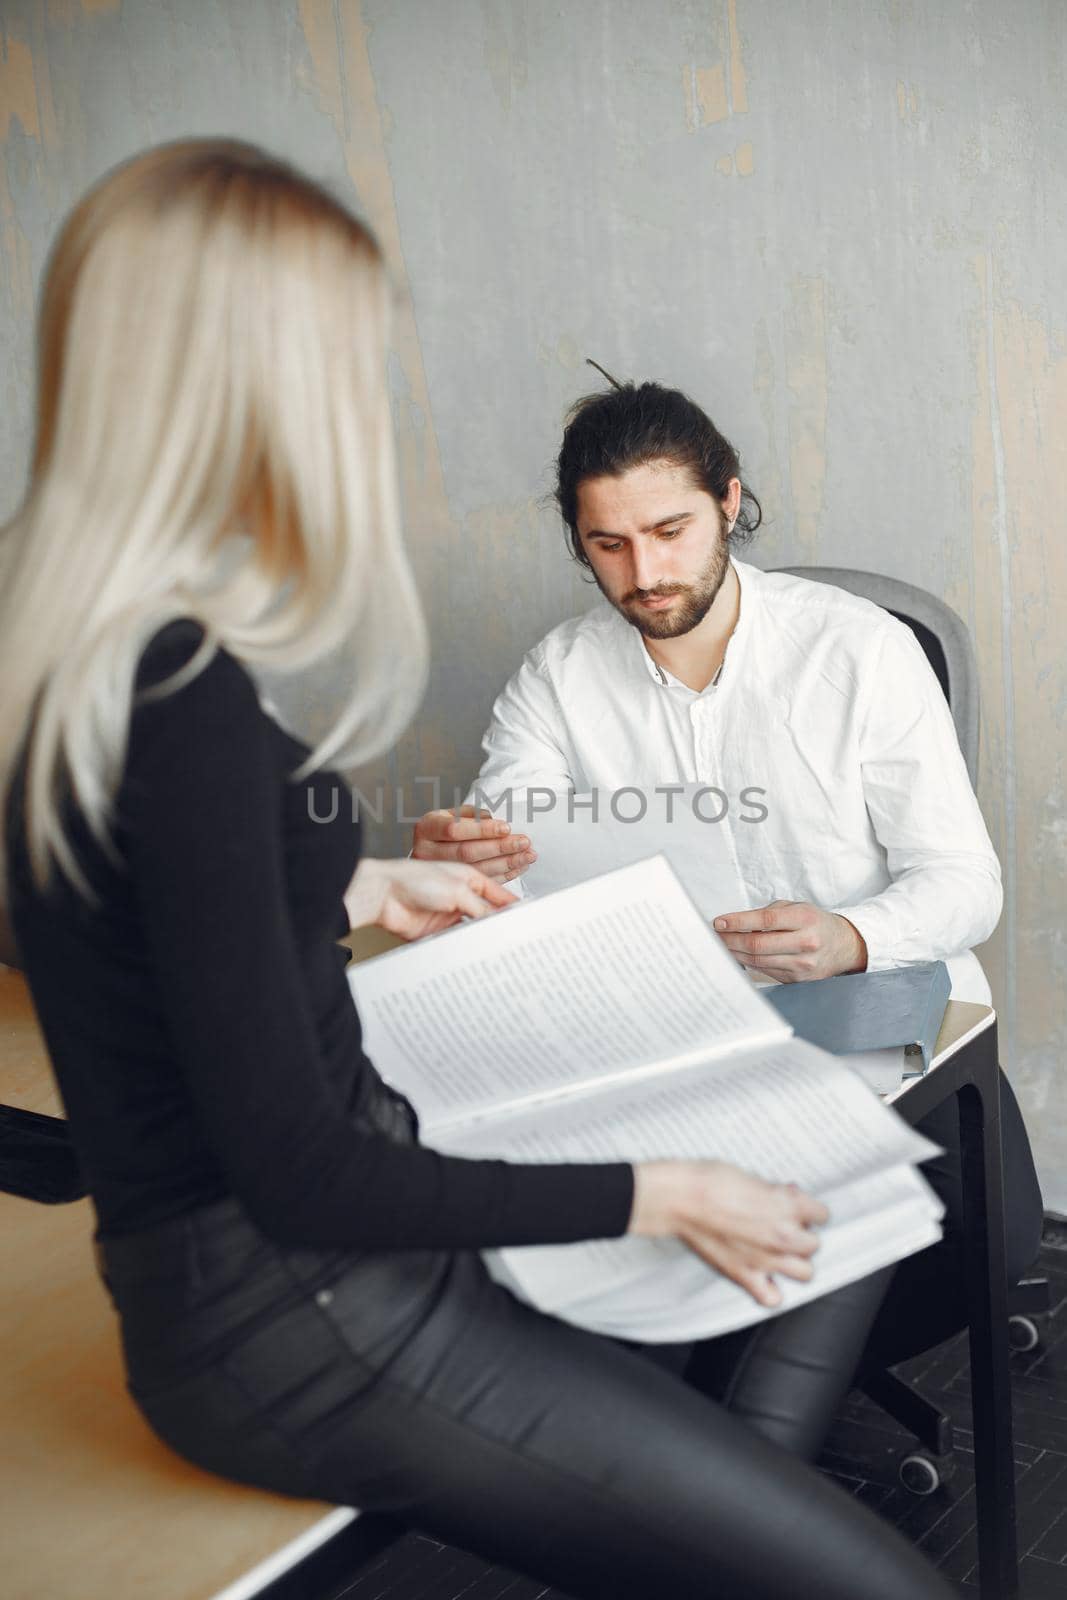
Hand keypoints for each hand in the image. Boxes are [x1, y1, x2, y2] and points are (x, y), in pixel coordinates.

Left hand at [344, 857, 517, 941]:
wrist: (382, 895)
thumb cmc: (414, 879)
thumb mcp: (457, 890)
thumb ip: (480, 907)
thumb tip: (498, 920)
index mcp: (469, 879)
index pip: (498, 895)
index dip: (513, 907)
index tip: (526, 920)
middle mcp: (460, 896)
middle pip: (487, 914)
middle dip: (499, 925)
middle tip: (514, 938)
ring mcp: (449, 914)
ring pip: (473, 930)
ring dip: (481, 937)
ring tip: (496, 948)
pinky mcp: (436, 932)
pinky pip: (456, 942)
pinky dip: (464, 947)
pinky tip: (473, 952)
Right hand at [412, 804, 536, 882]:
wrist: (431, 846)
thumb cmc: (446, 826)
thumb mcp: (454, 813)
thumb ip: (473, 815)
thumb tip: (495, 822)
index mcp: (427, 828)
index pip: (454, 829)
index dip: (482, 830)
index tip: (506, 827)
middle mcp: (427, 851)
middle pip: (467, 851)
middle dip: (500, 847)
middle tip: (523, 842)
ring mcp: (438, 871)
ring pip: (475, 869)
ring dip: (506, 863)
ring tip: (526, 855)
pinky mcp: (451, 885)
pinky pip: (480, 881)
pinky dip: (503, 875)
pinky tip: (518, 867)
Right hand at [629, 1161, 828, 1306]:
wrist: (680, 1198)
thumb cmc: (710, 1181)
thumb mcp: (752, 1177)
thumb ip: (775, 1193)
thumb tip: (785, 1197)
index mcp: (787, 1206)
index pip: (822, 1214)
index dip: (809, 1210)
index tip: (799, 1208)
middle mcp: (782, 1235)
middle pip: (814, 1245)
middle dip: (802, 1235)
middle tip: (787, 1228)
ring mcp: (765, 1259)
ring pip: (805, 1272)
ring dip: (795, 1262)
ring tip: (781, 1253)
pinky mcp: (744, 1275)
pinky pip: (771, 1298)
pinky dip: (771, 1290)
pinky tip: (764, 1276)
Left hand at [713, 900, 866, 981]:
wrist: (844, 946)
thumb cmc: (815, 922)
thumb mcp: (797, 908)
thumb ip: (769, 913)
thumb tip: (735, 924)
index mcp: (805, 919)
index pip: (766, 920)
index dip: (738, 921)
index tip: (718, 922)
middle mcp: (806, 942)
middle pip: (758, 944)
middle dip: (730, 940)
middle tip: (714, 936)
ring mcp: (803, 965)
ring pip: (759, 961)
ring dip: (735, 953)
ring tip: (721, 946)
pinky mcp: (798, 980)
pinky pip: (766, 971)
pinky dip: (748, 963)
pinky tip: (738, 956)